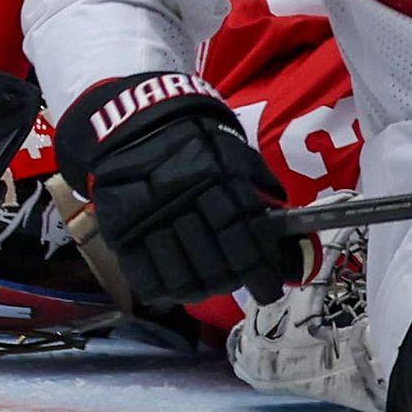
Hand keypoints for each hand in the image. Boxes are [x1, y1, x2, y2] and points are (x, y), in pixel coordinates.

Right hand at [57, 72, 303, 308]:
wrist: (137, 121)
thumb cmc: (196, 141)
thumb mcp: (235, 154)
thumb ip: (261, 191)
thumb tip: (291, 236)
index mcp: (217, 177)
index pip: (243, 235)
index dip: (259, 269)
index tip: (269, 289)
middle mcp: (184, 199)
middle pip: (214, 262)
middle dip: (231, 280)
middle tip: (236, 282)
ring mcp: (149, 217)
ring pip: (180, 277)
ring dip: (200, 289)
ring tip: (207, 285)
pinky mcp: (120, 230)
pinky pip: (145, 276)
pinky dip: (165, 289)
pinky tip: (176, 286)